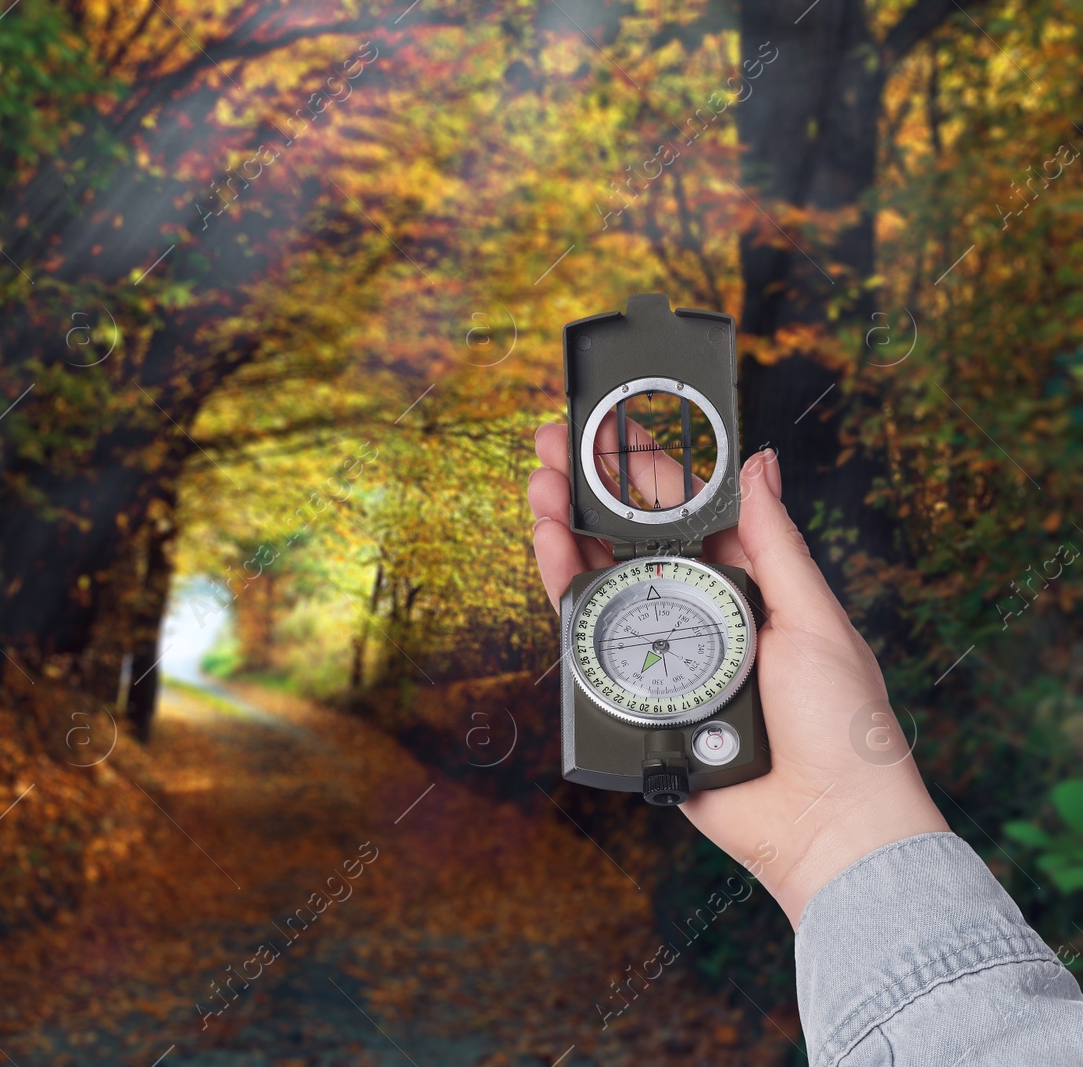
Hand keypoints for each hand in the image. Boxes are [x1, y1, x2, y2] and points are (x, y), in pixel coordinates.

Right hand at [527, 422, 947, 927]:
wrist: (821, 822)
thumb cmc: (839, 725)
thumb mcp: (813, 619)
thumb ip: (774, 543)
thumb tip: (759, 463)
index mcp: (746, 583)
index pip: (685, 509)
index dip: (646, 465)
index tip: (612, 424)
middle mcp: (696, 610)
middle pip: (630, 536)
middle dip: (589, 486)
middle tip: (553, 442)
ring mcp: (659, 650)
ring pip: (600, 577)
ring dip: (566, 526)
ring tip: (540, 484)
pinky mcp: (629, 694)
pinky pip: (587, 636)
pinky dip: (564, 587)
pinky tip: (548, 546)